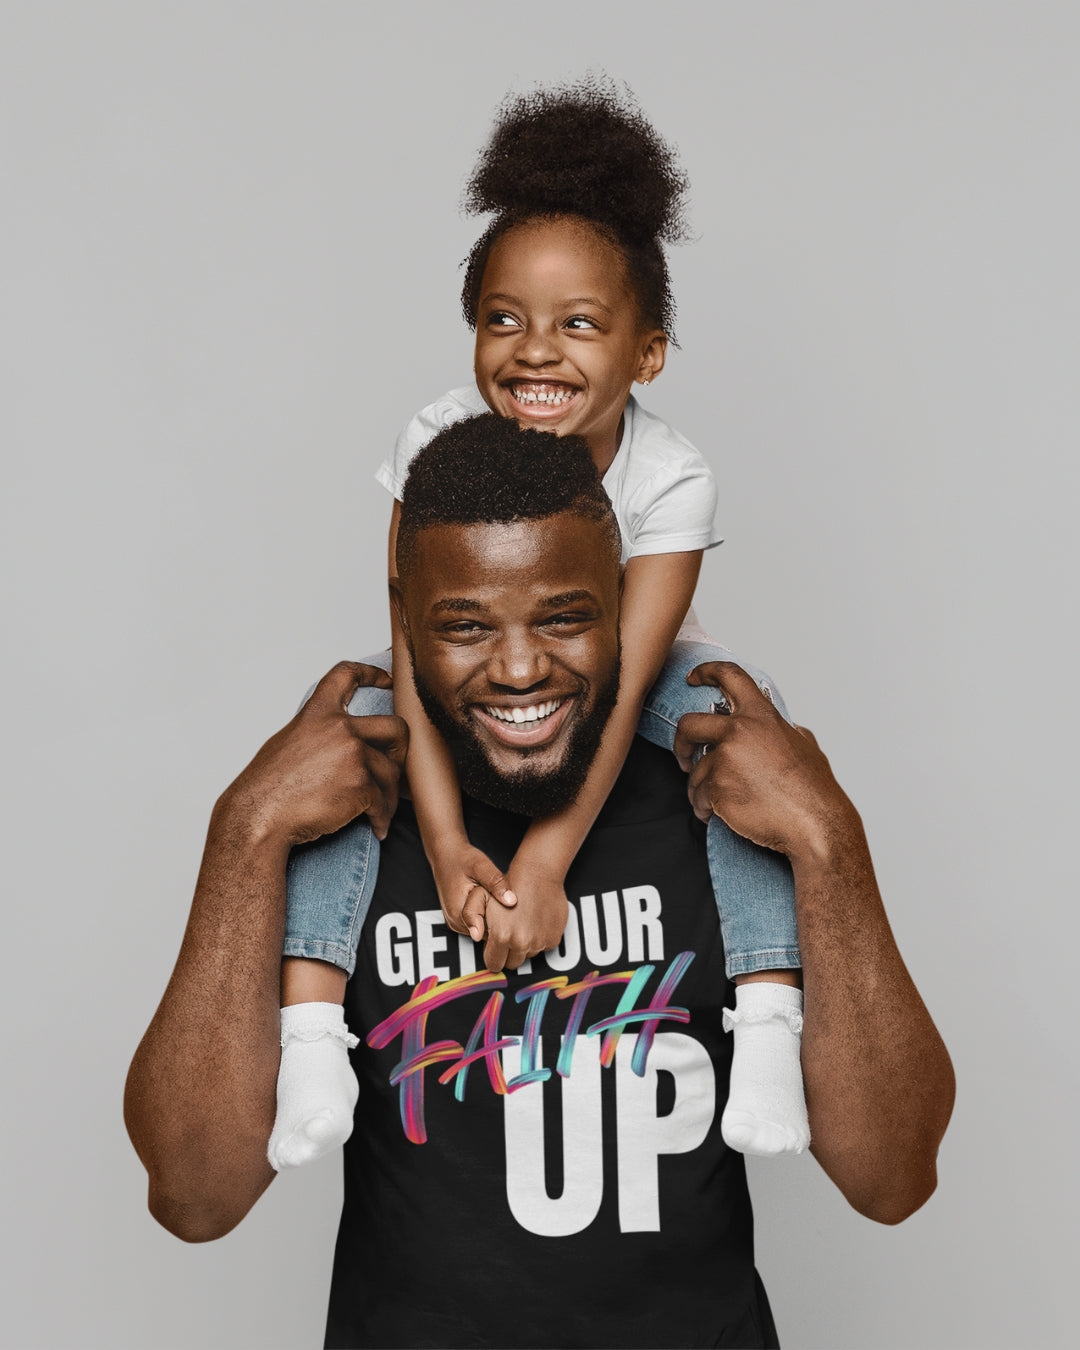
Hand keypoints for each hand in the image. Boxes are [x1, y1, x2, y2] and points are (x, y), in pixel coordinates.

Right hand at [217, 661, 407, 849]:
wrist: (261, 816)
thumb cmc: (268, 787)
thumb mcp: (289, 742)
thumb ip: (318, 733)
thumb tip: (336, 739)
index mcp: (318, 713)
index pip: (346, 675)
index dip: (371, 673)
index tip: (388, 680)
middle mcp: (340, 728)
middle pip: (395, 727)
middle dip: (401, 749)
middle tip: (394, 766)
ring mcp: (353, 755)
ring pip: (392, 771)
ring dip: (390, 794)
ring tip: (380, 811)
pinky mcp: (361, 785)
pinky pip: (384, 801)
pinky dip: (382, 817)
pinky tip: (376, 827)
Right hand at [429, 838, 517, 944]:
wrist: (445, 854)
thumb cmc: (462, 858)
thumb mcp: (481, 866)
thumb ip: (496, 883)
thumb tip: (512, 901)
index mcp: (459, 913)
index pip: (489, 933)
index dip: (505, 924)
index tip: (513, 910)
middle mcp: (455, 922)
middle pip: (486, 933)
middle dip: (500, 921)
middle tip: (510, 902)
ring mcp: (456, 922)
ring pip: (483, 930)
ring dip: (493, 919)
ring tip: (500, 900)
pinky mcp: (459, 919)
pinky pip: (479, 924)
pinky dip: (487, 915)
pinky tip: (493, 903)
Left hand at [480, 865, 568, 973]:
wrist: (538, 873)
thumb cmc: (509, 883)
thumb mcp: (480, 895)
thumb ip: (471, 916)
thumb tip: (476, 937)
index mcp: (501, 936)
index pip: (493, 964)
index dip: (492, 955)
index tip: (494, 946)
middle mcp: (522, 943)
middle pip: (512, 964)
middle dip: (508, 953)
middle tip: (508, 933)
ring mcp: (540, 942)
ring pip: (528, 955)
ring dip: (524, 945)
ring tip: (521, 923)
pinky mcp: (553, 939)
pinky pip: (543, 947)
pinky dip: (539, 938)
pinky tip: (534, 921)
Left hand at [672, 662, 858, 864]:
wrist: (815, 824)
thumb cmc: (814, 790)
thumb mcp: (806, 746)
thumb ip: (786, 732)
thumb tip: (787, 729)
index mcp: (761, 716)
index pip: (729, 676)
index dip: (707, 672)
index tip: (693, 677)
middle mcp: (738, 732)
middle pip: (688, 725)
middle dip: (681, 742)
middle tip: (684, 757)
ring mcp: (725, 760)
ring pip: (695, 772)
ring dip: (701, 790)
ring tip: (717, 804)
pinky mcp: (716, 789)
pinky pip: (699, 798)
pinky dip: (705, 809)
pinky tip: (719, 816)